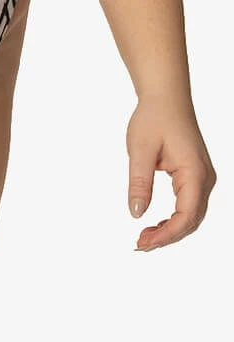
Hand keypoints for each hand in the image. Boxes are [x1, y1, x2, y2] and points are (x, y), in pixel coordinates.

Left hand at [126, 95, 216, 250]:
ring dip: (170, 229)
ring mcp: (203, 178)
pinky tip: (156, 224)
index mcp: (195, 172)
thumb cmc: (154, 118)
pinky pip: (189, 205)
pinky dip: (174, 218)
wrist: (166, 97)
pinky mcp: (195, 176)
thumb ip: (139, 182)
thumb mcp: (140, 150)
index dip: (166, 234)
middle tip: (139, 244)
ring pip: (192, 215)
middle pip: (192, 220)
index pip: (186, 215)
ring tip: (144, 237)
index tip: (143, 242)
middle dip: (167, 236)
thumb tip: (136, 213)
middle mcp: (205, 178)